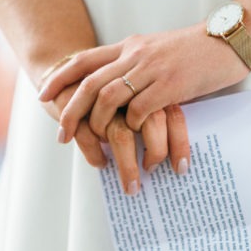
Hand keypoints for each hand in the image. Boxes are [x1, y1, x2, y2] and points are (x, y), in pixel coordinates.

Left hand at [38, 23, 249, 142]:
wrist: (230, 40)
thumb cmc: (197, 51)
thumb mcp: (157, 51)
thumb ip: (136, 66)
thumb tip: (117, 92)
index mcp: (129, 46)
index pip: (83, 59)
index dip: (59, 77)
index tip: (42, 94)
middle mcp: (135, 55)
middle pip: (89, 83)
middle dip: (70, 111)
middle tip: (63, 135)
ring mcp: (152, 69)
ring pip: (108, 98)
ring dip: (99, 125)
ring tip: (99, 146)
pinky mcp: (170, 85)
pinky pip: (139, 110)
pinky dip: (131, 128)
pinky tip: (135, 138)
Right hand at [42, 83, 190, 194]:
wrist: (68, 65)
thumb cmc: (110, 91)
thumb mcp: (140, 95)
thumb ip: (157, 116)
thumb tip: (177, 155)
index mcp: (149, 84)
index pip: (174, 115)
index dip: (180, 143)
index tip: (182, 168)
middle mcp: (128, 89)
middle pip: (152, 124)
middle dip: (156, 154)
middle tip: (154, 174)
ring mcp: (102, 96)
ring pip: (121, 135)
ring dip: (127, 165)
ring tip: (130, 186)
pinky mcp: (73, 101)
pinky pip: (87, 135)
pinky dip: (95, 153)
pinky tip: (101, 163)